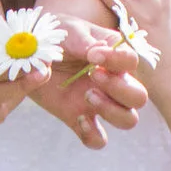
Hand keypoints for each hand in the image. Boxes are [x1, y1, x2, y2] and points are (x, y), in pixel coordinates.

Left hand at [26, 16, 148, 149]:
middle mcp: (113, 81)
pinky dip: (92, 135)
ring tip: (87, 95)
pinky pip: (98, 139)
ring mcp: (98, 103)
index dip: (118, 60)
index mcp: (113, 56)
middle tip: (93, 74)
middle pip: (139, 96)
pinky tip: (79, 119)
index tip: (93, 55)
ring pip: (128, 119)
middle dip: (121, 88)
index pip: (132, 60)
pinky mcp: (79, 118)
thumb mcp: (67, 30)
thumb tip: (97, 50)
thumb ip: (82, 40)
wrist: (30, 55)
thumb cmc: (55, 36)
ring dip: (113, 111)